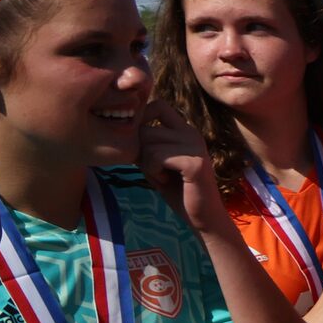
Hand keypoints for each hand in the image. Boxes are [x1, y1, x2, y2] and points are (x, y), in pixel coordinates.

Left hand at [137, 99, 227, 231]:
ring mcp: (195, 146)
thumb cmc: (176, 190)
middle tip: (152, 168)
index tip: (140, 143)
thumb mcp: (154, 162)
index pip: (158, 105)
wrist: (202, 217)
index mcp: (184, 130)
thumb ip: (143, 144)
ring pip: (149, 142)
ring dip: (147, 163)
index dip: (142, 118)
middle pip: (146, 127)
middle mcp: (191, 133)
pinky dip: (154, 171)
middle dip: (140, 150)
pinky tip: (165, 180)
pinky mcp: (194, 162)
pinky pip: (157, 156)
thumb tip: (119, 126)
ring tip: (161, 175)